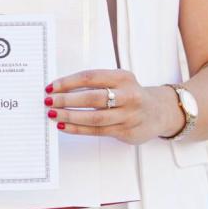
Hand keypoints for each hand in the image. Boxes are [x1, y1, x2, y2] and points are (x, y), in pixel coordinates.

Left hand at [46, 69, 183, 144]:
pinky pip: (97, 131)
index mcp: (122, 77)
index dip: (68, 82)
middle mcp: (128, 95)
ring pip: (94, 117)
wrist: (159, 112)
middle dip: (66, 100)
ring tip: (54, 115)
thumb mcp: (119, 81)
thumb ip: (96, 83)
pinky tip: (64, 127)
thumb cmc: (130, 94)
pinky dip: (78, 129)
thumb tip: (61, 89)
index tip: (51, 87)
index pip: (90, 77)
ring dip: (70, 116)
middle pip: (92, 98)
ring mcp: (128, 115)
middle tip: (49, 101)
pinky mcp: (126, 131)